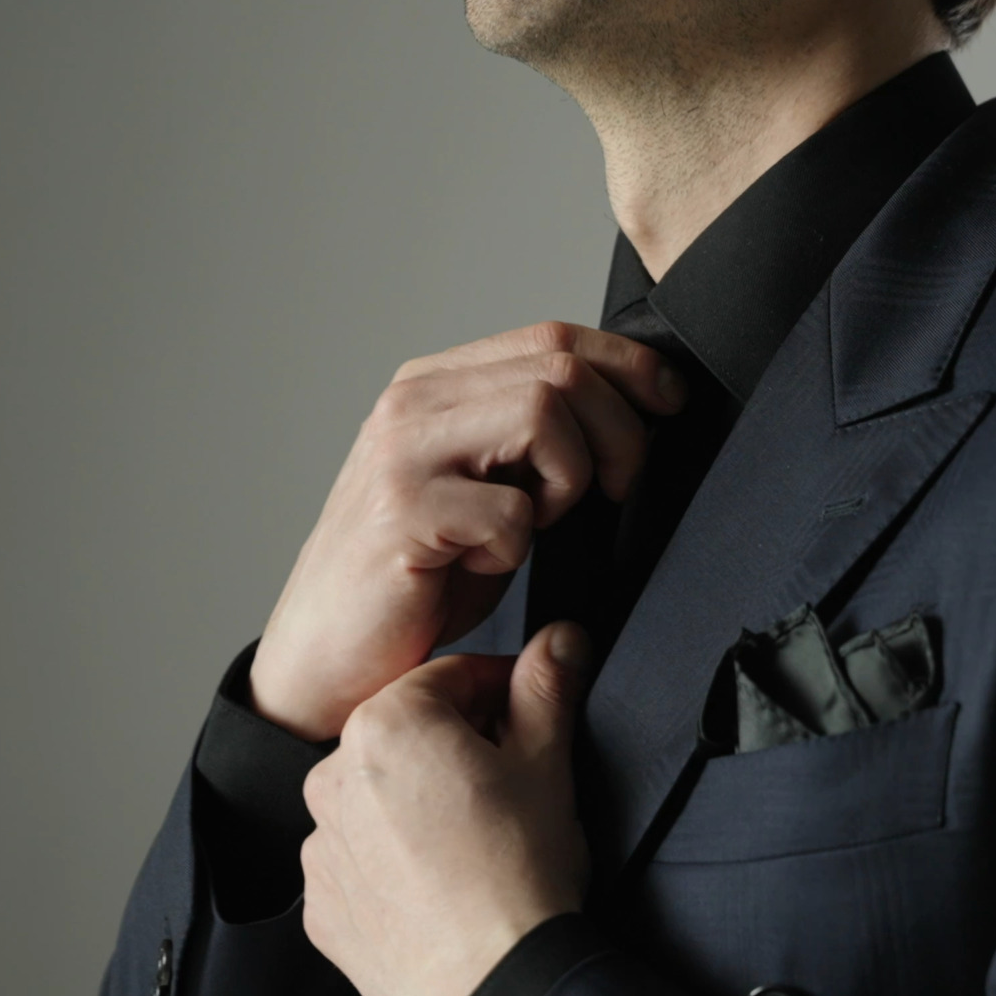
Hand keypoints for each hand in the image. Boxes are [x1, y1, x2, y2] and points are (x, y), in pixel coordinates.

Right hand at [252, 322, 682, 740]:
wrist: (324, 658)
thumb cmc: (414, 582)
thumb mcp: (483, 491)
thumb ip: (532, 440)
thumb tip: (635, 411)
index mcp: (434, 386)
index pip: (551, 337)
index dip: (629, 365)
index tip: (670, 404)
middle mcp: (412, 404)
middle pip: (560, 368)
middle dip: (620, 431)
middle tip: (617, 490)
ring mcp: (403, 454)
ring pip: (544, 415)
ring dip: (571, 479)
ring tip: (538, 523)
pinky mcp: (403, 514)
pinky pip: (512, 512)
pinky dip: (519, 547)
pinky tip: (480, 567)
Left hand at [299, 623, 592, 995]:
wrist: (497, 988)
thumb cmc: (520, 878)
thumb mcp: (548, 766)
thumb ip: (547, 687)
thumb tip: (560, 638)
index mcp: (387, 725)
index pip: (451, 678)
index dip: (502, 691)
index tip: (530, 714)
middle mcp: (332, 778)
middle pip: (408, 736)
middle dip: (457, 748)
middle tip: (510, 787)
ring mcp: (319, 847)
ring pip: (378, 799)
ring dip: (418, 805)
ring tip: (475, 844)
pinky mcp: (321, 905)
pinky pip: (357, 863)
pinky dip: (392, 865)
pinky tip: (441, 884)